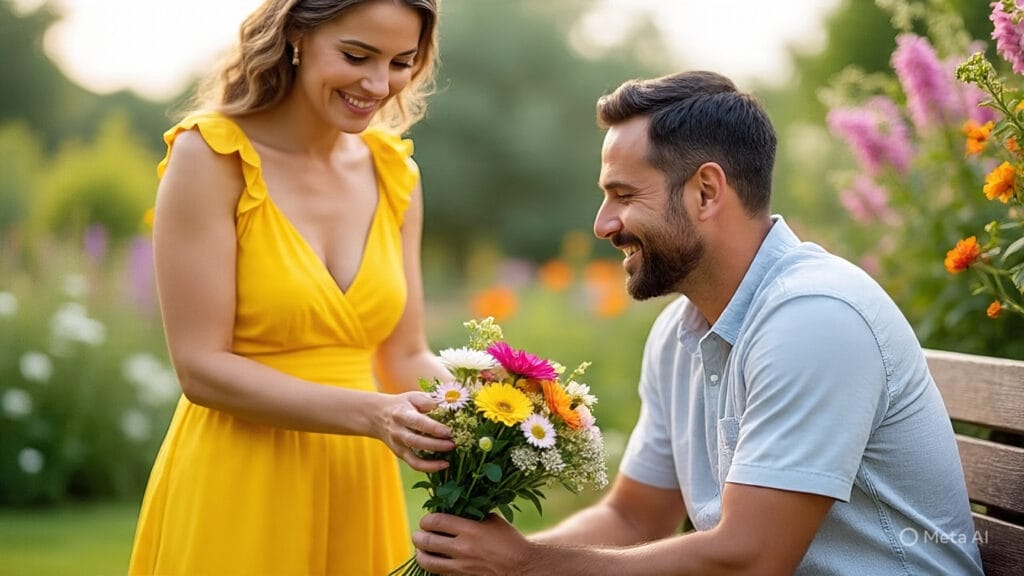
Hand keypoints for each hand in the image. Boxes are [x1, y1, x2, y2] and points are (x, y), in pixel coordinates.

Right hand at [375, 391, 453, 471]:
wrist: (378, 415)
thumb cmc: (402, 405)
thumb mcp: (413, 397)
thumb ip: (429, 401)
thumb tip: (449, 405)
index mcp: (402, 414)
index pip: (418, 423)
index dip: (434, 428)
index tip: (449, 431)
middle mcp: (398, 431)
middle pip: (417, 441)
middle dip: (436, 445)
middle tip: (453, 443)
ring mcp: (398, 445)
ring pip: (415, 457)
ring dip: (433, 460)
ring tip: (450, 456)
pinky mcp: (400, 454)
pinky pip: (414, 464)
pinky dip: (429, 467)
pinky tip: (443, 464)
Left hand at [413, 513, 534, 575]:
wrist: (522, 566)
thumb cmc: (508, 540)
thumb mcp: (492, 520)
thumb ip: (471, 515)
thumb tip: (453, 508)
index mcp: (470, 529)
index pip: (436, 522)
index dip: (426, 520)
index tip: (426, 520)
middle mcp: (463, 548)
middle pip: (427, 541)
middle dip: (418, 536)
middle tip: (417, 534)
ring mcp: (461, 566)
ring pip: (428, 562)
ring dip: (420, 554)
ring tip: (420, 550)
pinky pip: (439, 573)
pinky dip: (433, 566)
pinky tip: (434, 561)